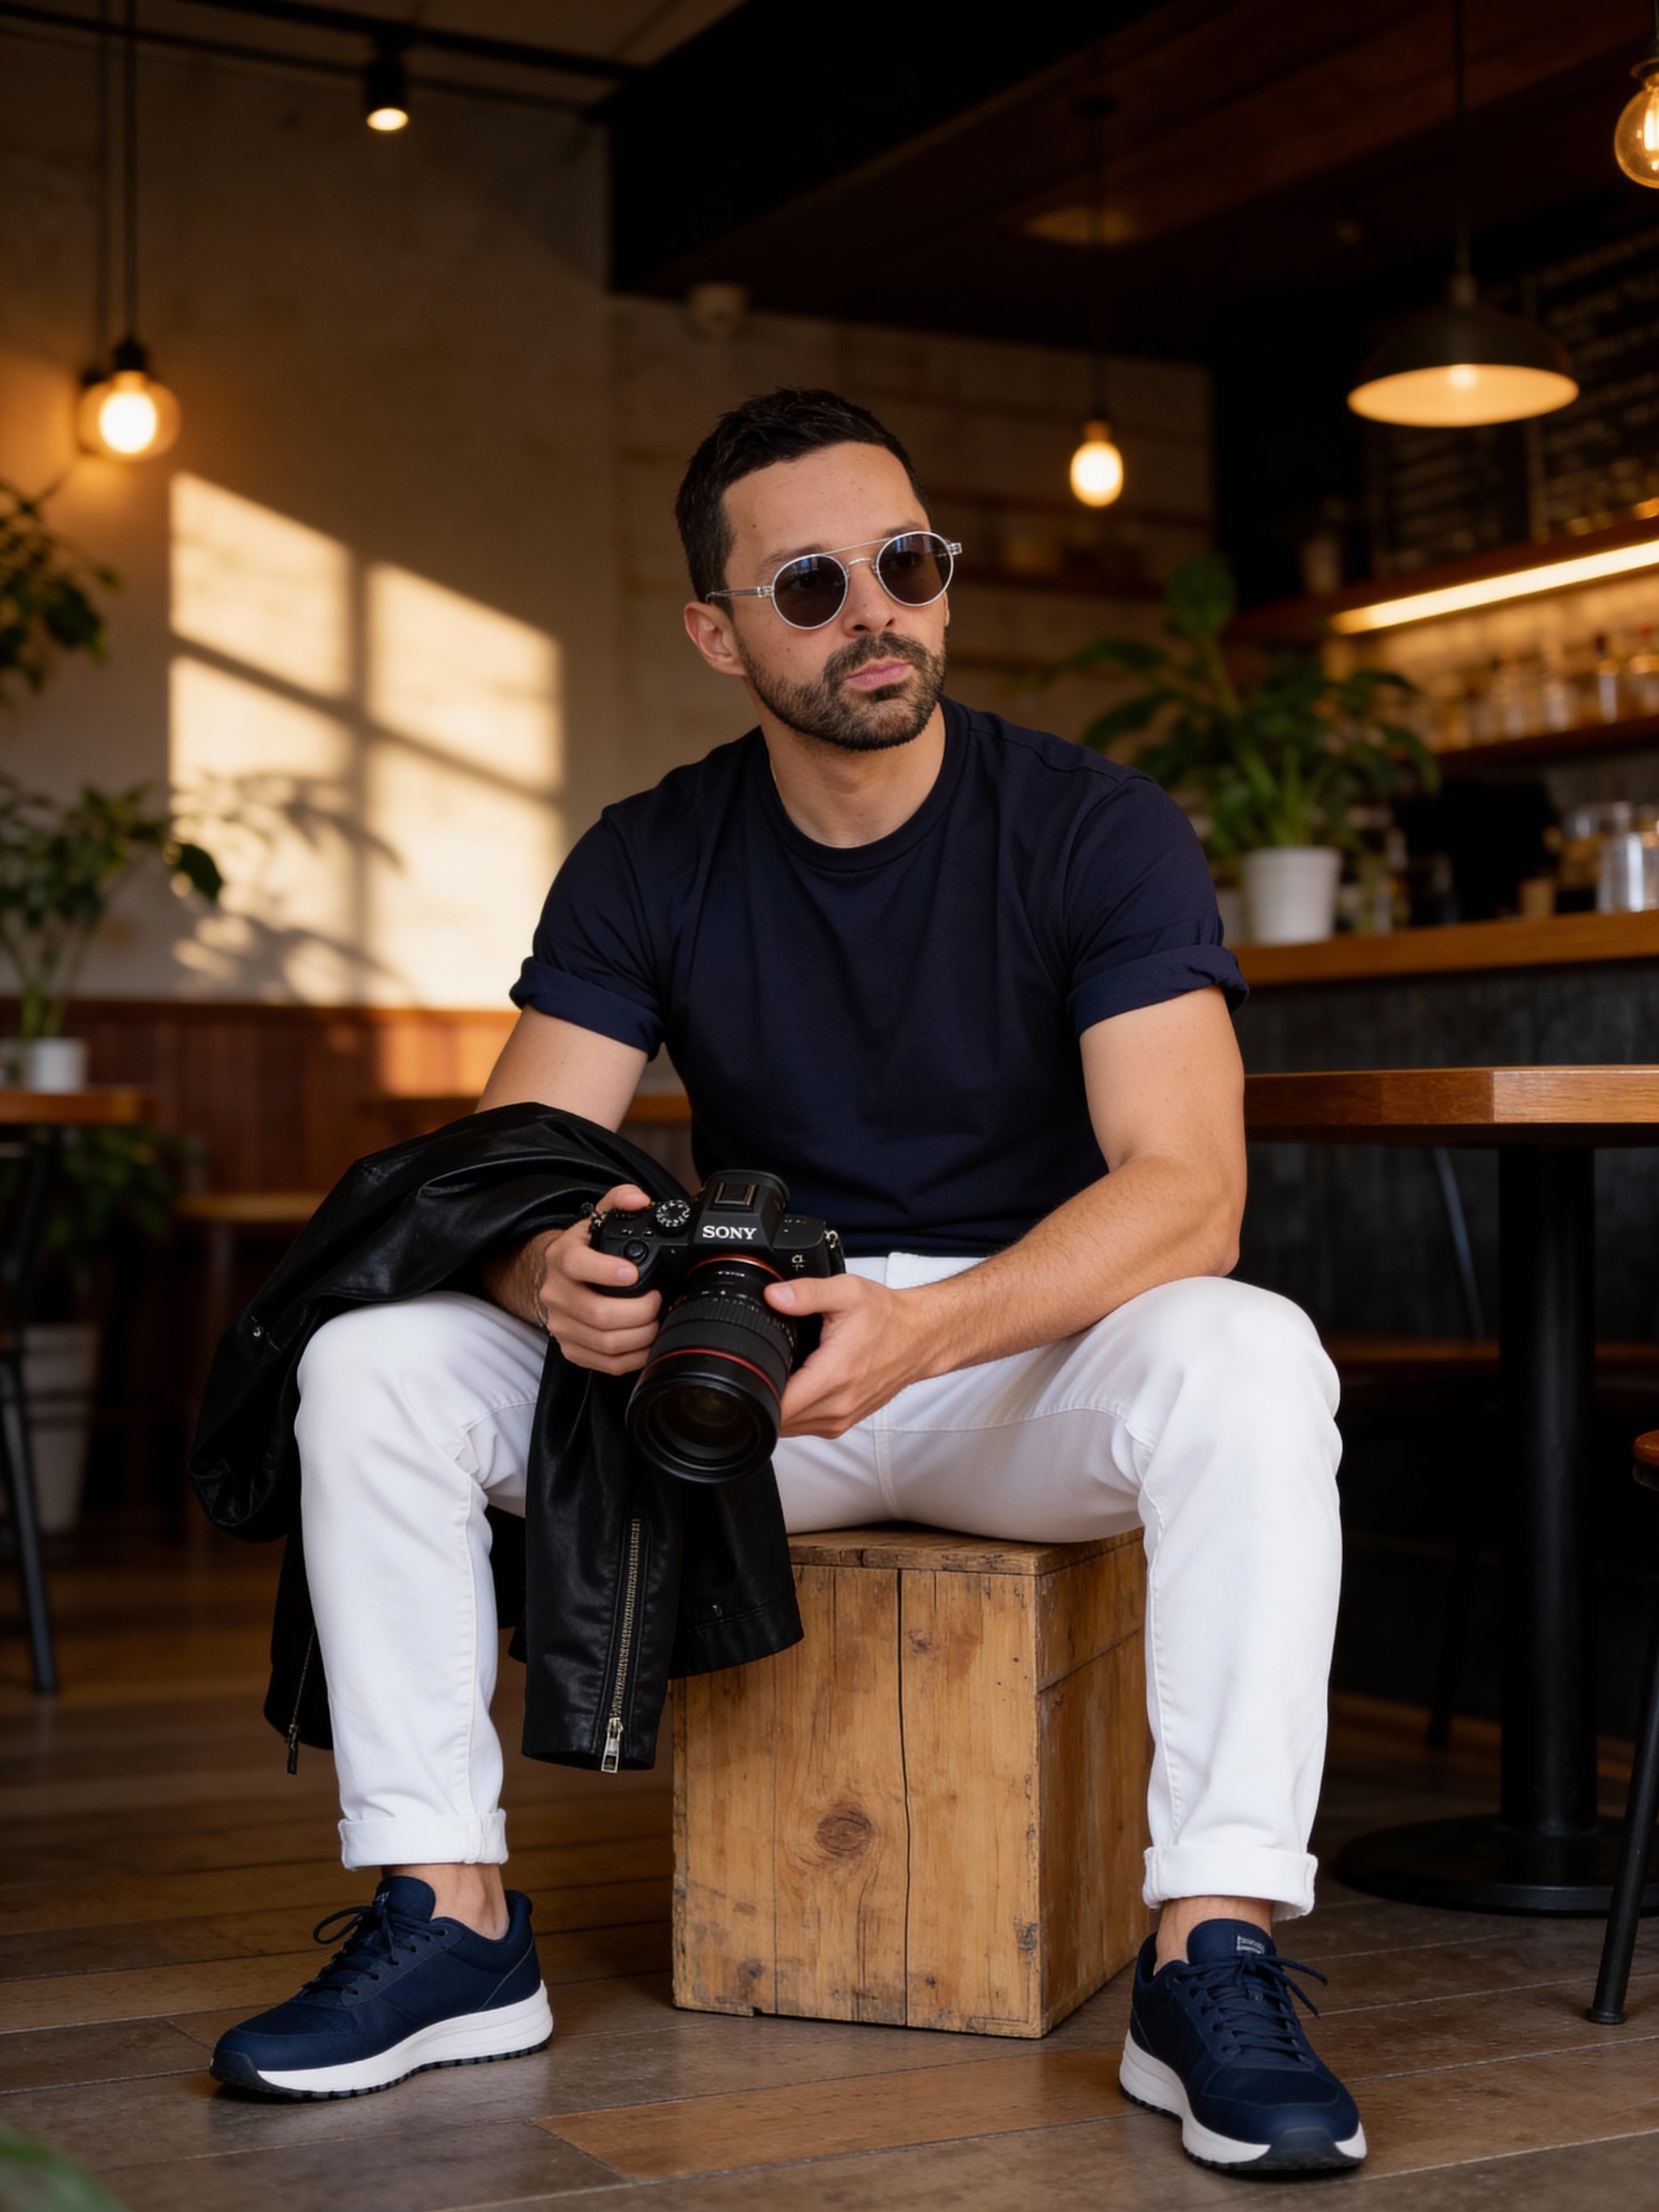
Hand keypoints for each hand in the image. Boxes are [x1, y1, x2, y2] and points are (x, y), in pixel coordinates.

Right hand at [535, 1183, 661, 1374]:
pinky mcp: (572, 1349)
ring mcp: (562, 1325)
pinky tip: (647, 1341)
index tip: (632, 1272)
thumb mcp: (598, 1219)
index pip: (576, 1265)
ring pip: (605, 1342)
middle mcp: (556, 1294)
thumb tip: (638, 1199)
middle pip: (598, 1313)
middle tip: (658, 1300)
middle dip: (639, 1310)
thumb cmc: (585, 1251)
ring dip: (641, 1334)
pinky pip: (606, 1364)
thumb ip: (620, 1200)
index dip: (606, 1271)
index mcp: (562, 1258)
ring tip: (657, 1320)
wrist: (556, 1279)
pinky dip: (634, 1356)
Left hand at [764, 1273, 929, 1438]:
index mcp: (834, 1376)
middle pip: (778, 1419)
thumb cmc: (888, 1318)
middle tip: (765, 1364)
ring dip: (779, 1404)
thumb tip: (774, 1296)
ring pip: (790, 1427)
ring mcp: (841, 1419)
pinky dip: (795, 1409)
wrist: (920, 1337)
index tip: (749, 1370)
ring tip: (784, 1372)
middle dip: (763, 1394)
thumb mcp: (847, 1292)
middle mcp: (838, 1406)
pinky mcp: (844, 1423)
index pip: (778, 1406)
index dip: (754, 1389)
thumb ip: (807, 1293)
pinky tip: (800, 1383)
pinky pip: (806, 1425)